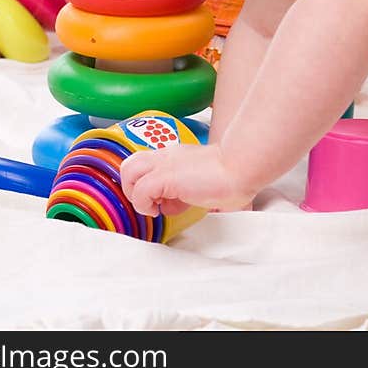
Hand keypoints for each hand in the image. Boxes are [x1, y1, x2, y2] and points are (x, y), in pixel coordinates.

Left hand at [121, 143, 255, 215]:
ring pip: (127, 171)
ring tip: (153, 207)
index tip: (163, 201)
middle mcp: (167, 156)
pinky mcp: (165, 177)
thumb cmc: (232, 175)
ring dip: (134, 194)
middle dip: (132, 187)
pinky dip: (144, 205)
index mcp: (175, 156)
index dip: (147, 184)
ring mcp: (165, 164)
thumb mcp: (204, 183)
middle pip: (130, 163)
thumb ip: (192, 192)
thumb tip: (191, 207)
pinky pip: (139, 192)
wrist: (240, 167)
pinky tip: (161, 211)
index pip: (145, 164)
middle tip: (150, 203)